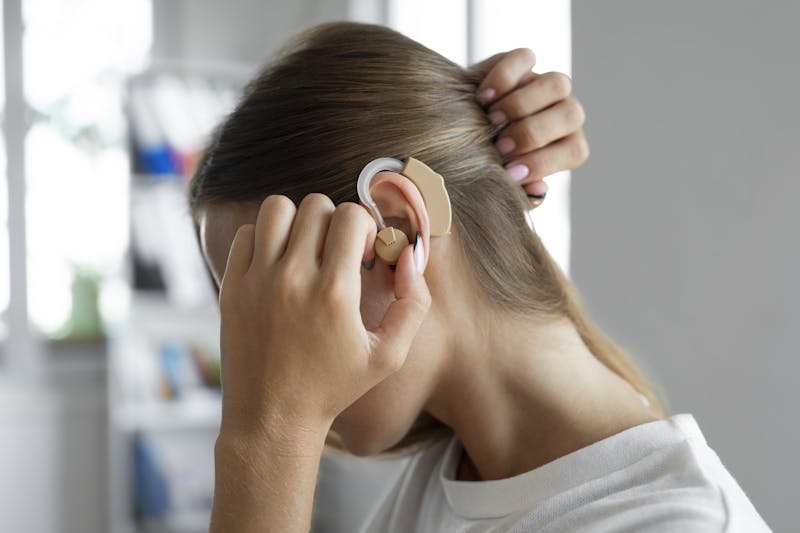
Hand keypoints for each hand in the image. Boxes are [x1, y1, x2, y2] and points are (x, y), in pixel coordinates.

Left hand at [216, 194, 431, 437]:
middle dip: (333, 221)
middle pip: (315, 205)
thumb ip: (413, 302)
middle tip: (335, 252)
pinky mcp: (231, 287)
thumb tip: (409, 254)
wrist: (272, 418)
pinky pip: (246, 233)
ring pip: (276, 208)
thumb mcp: (390, 355)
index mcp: (334, 293)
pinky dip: (264, 238)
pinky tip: (277, 264)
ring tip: (304, 248)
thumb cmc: (334, 387)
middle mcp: (293, 279)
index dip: (364, 227)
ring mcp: (256, 281)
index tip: (362, 254)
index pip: (350, 216)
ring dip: (297, 220)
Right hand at [471, 48, 589, 206]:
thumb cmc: (485, 164)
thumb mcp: (501, 182)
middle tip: (500, 146)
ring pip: (557, 84)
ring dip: (522, 104)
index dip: (545, 163)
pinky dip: (503, 77)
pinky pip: (525, 58)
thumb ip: (520, 192)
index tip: (510, 173)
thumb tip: (538, 189)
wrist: (456, 132)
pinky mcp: (521, 63)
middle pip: (572, 114)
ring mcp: (544, 84)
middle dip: (534, 132)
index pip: (575, 150)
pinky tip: (481, 97)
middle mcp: (562, 112)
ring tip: (490, 119)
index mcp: (566, 144)